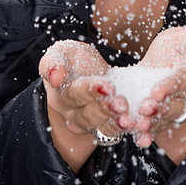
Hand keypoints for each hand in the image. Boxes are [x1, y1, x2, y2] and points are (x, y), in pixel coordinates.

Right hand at [38, 40, 127, 171]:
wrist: (86, 73)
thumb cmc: (72, 60)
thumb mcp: (61, 53)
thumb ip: (52, 61)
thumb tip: (55, 75)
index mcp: (61, 95)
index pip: (74, 94)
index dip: (90, 90)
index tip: (106, 85)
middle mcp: (73, 114)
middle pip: (89, 114)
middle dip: (106, 108)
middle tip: (121, 102)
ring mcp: (89, 123)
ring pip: (101, 126)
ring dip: (115, 120)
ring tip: (127, 114)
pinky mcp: (104, 127)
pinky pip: (113, 132)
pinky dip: (123, 128)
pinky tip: (133, 122)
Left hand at [131, 27, 185, 161]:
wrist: (168, 53)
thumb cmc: (180, 44)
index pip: (182, 82)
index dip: (170, 87)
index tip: (156, 92)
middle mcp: (185, 96)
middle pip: (174, 106)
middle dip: (160, 109)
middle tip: (144, 110)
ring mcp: (170, 107)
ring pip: (164, 119)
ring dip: (152, 124)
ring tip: (139, 126)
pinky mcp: (156, 113)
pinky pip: (153, 126)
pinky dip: (146, 134)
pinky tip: (139, 140)